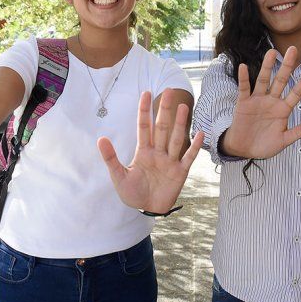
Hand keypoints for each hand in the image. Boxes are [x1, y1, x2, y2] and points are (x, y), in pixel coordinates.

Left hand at [97, 90, 203, 213]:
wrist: (147, 209)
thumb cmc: (132, 193)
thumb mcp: (118, 176)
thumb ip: (111, 158)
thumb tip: (100, 139)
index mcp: (144, 151)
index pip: (144, 127)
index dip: (145, 110)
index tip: (146, 93)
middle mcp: (159, 152)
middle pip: (162, 128)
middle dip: (165, 110)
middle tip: (168, 92)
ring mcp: (170, 161)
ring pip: (176, 138)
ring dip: (180, 123)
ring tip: (184, 107)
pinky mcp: (180, 172)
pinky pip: (188, 157)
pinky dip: (194, 146)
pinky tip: (199, 133)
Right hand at [222, 47, 300, 158]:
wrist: (244, 150)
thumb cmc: (264, 145)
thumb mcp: (284, 140)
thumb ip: (300, 131)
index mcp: (283, 109)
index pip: (296, 92)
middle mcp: (272, 101)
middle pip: (281, 80)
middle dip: (287, 66)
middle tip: (294, 49)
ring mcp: (257, 100)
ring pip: (264, 80)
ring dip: (267, 66)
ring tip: (272, 52)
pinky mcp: (243, 103)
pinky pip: (244, 88)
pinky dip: (243, 78)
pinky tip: (244, 67)